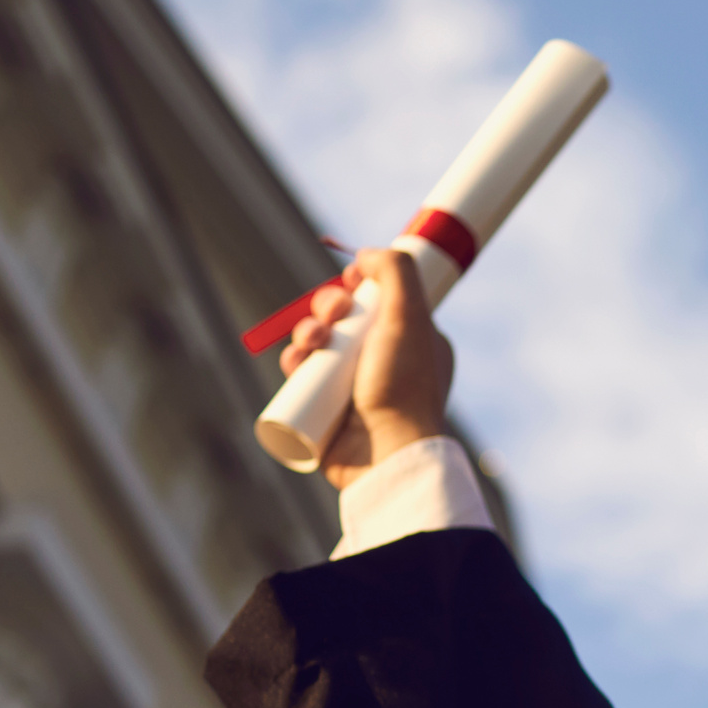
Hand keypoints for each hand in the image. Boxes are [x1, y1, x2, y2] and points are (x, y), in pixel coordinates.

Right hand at [279, 246, 454, 488]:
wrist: (387, 453)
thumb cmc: (404, 386)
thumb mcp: (410, 316)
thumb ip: (396, 271)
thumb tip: (367, 254)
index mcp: (413, 341)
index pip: (380, 300)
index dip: (360, 285)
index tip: (352, 280)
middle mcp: (385, 362)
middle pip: (344, 318)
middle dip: (328, 306)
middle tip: (332, 315)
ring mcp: (354, 387)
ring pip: (318, 343)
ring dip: (306, 331)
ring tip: (312, 342)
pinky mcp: (327, 410)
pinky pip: (302, 376)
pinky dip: (294, 362)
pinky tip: (296, 361)